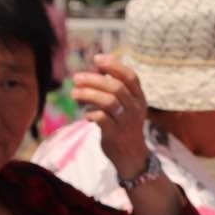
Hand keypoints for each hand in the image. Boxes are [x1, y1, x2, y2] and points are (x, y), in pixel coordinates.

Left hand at [72, 54, 149, 178]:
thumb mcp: (128, 106)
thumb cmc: (125, 126)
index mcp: (139, 98)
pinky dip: (90, 114)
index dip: (114, 65)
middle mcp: (135, 108)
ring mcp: (126, 122)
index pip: (131, 77)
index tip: (97, 58)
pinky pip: (101, 119)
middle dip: (94, 80)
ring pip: (108, 102)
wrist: (132, 155)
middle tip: (76, 78)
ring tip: (74, 93)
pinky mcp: (115, 134)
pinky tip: (85, 115)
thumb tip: (96, 67)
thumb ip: (116, 89)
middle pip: (116, 87)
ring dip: (88, 95)